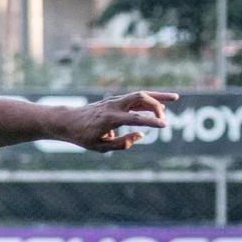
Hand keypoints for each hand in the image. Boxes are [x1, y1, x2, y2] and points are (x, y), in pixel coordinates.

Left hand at [63, 91, 178, 151]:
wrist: (67, 121)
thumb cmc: (83, 136)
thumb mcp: (100, 147)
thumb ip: (122, 143)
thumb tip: (141, 135)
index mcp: (110, 119)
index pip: (135, 118)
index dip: (151, 122)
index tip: (165, 126)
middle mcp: (113, 106)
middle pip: (140, 98)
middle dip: (156, 105)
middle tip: (165, 119)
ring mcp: (114, 101)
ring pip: (139, 94)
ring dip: (157, 96)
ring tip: (175, 98)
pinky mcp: (115, 100)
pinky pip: (134, 97)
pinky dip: (148, 98)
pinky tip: (159, 102)